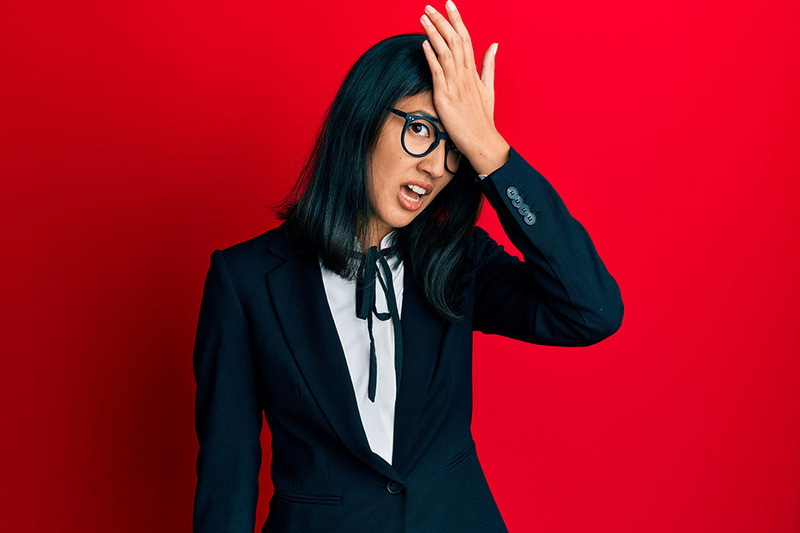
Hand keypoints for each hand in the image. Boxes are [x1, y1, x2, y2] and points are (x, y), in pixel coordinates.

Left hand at [420, 1, 509, 174]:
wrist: (482, 140)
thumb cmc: (482, 117)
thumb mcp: (488, 88)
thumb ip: (488, 65)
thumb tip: (494, 45)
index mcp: (473, 71)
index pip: (465, 38)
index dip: (456, 20)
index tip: (449, 4)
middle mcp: (465, 75)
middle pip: (454, 40)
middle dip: (441, 21)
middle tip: (430, 6)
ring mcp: (456, 85)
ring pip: (445, 52)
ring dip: (433, 33)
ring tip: (423, 18)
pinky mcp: (446, 97)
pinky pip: (438, 73)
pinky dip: (431, 57)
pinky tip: (424, 44)